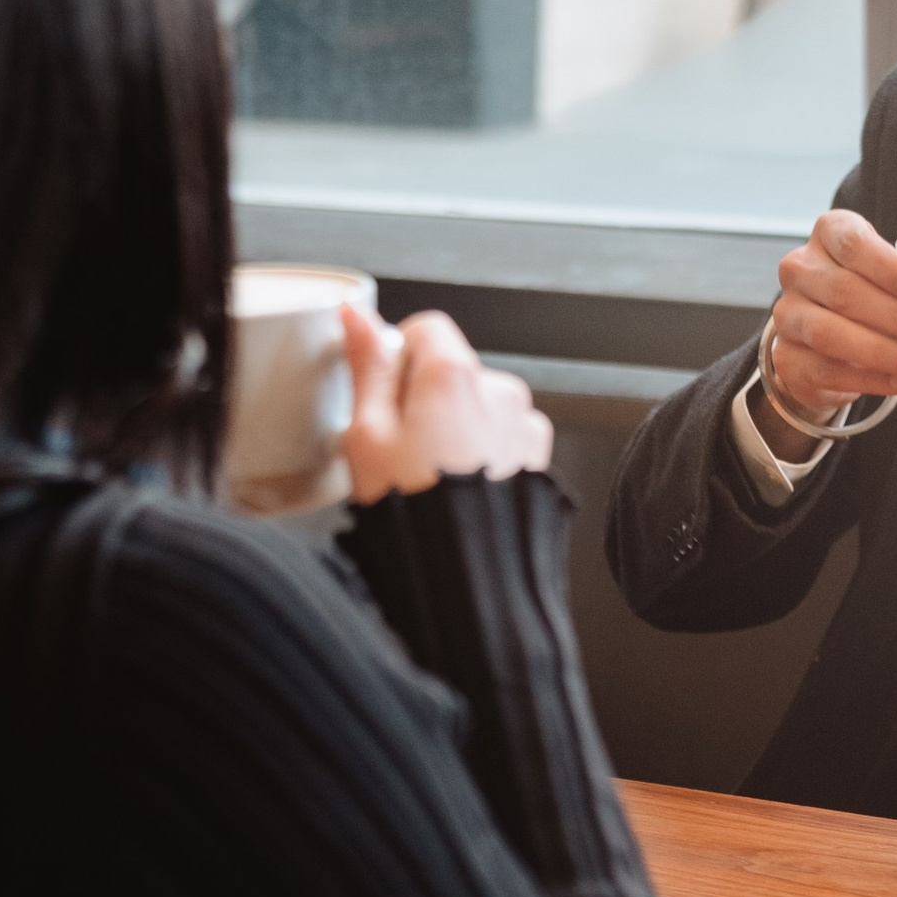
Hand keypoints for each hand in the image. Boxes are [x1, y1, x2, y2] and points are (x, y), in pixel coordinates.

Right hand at [341, 305, 554, 505]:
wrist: (467, 579)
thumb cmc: (412, 512)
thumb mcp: (366, 436)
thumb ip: (368, 368)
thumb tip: (359, 317)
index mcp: (453, 376)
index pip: (426, 329)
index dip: (397, 356)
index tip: (383, 394)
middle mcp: (499, 390)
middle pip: (454, 371)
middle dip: (425, 400)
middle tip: (399, 450)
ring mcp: (524, 425)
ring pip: (478, 407)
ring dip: (455, 428)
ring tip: (431, 477)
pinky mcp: (537, 458)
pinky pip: (502, 438)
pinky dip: (482, 453)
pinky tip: (460, 489)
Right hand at [757, 209, 896, 451]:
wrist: (823, 337)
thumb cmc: (871, 293)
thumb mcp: (889, 273)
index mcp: (829, 234)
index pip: (853, 242)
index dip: (887, 266)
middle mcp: (800, 269)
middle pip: (845, 291)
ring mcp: (788, 314)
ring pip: (831, 333)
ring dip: (886, 352)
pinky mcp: (788, 358)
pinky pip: (828, 370)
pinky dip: (872, 380)